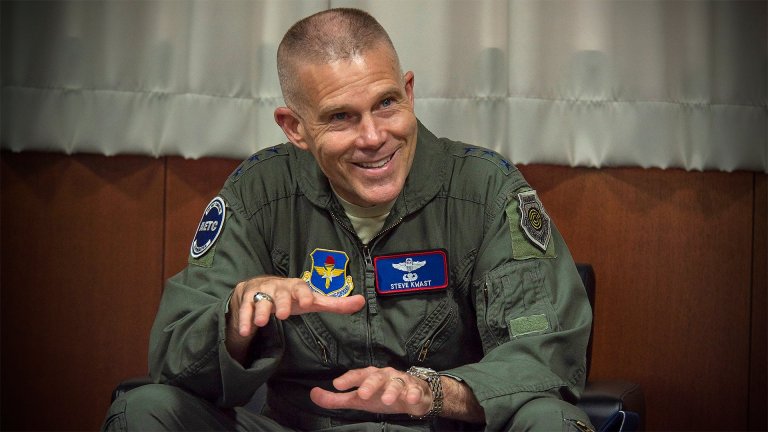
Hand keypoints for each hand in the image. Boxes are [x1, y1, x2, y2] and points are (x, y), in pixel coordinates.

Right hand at [226, 275, 364, 361]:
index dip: (305, 294)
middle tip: (283, 314)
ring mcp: (261, 292)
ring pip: (260, 300)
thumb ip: (335, 304)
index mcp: (296, 287)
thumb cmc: (292, 297)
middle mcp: (278, 287)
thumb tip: (362, 301)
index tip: (308, 302)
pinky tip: (246, 331)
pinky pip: (244, 309)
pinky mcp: (246, 299)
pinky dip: (244, 320)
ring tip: (262, 323)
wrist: (259, 288)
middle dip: (281, 302)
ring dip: (261, 311)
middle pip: (280, 293)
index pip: (301, 288)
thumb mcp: (312, 301)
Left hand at [309, 367, 433, 416]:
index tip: (337, 384)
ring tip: (386, 400)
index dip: (348, 379)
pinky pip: (415, 390)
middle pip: (376, 377)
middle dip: (369, 384)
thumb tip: (313, 394)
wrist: (414, 395)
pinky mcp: (415, 389)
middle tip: (362, 394)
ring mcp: (401, 381)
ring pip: (396, 383)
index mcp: (370, 375)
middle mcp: (385, 375)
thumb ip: (336, 399)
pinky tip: (411, 399)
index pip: (357, 374)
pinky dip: (414, 393)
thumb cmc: (382, 394)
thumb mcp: (358, 399)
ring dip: (391, 390)